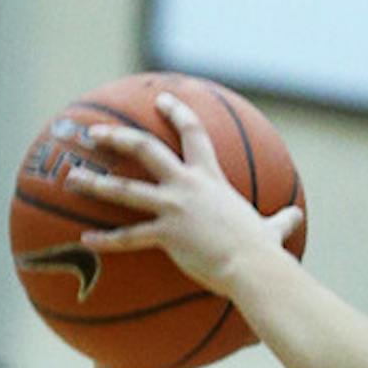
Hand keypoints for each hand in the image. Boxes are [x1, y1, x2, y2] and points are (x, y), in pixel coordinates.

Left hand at [65, 92, 303, 297]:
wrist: (254, 266)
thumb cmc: (263, 250)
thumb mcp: (274, 228)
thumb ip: (280, 220)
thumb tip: (295, 217)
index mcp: (210, 178)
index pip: (193, 133)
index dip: (176, 113)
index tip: (160, 101)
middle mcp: (187, 185)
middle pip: (145, 150)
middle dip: (116, 138)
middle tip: (92, 133)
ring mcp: (173, 208)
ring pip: (125, 190)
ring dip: (95, 183)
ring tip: (72, 179)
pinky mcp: (165, 235)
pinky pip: (128, 237)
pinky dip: (105, 239)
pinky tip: (85, 239)